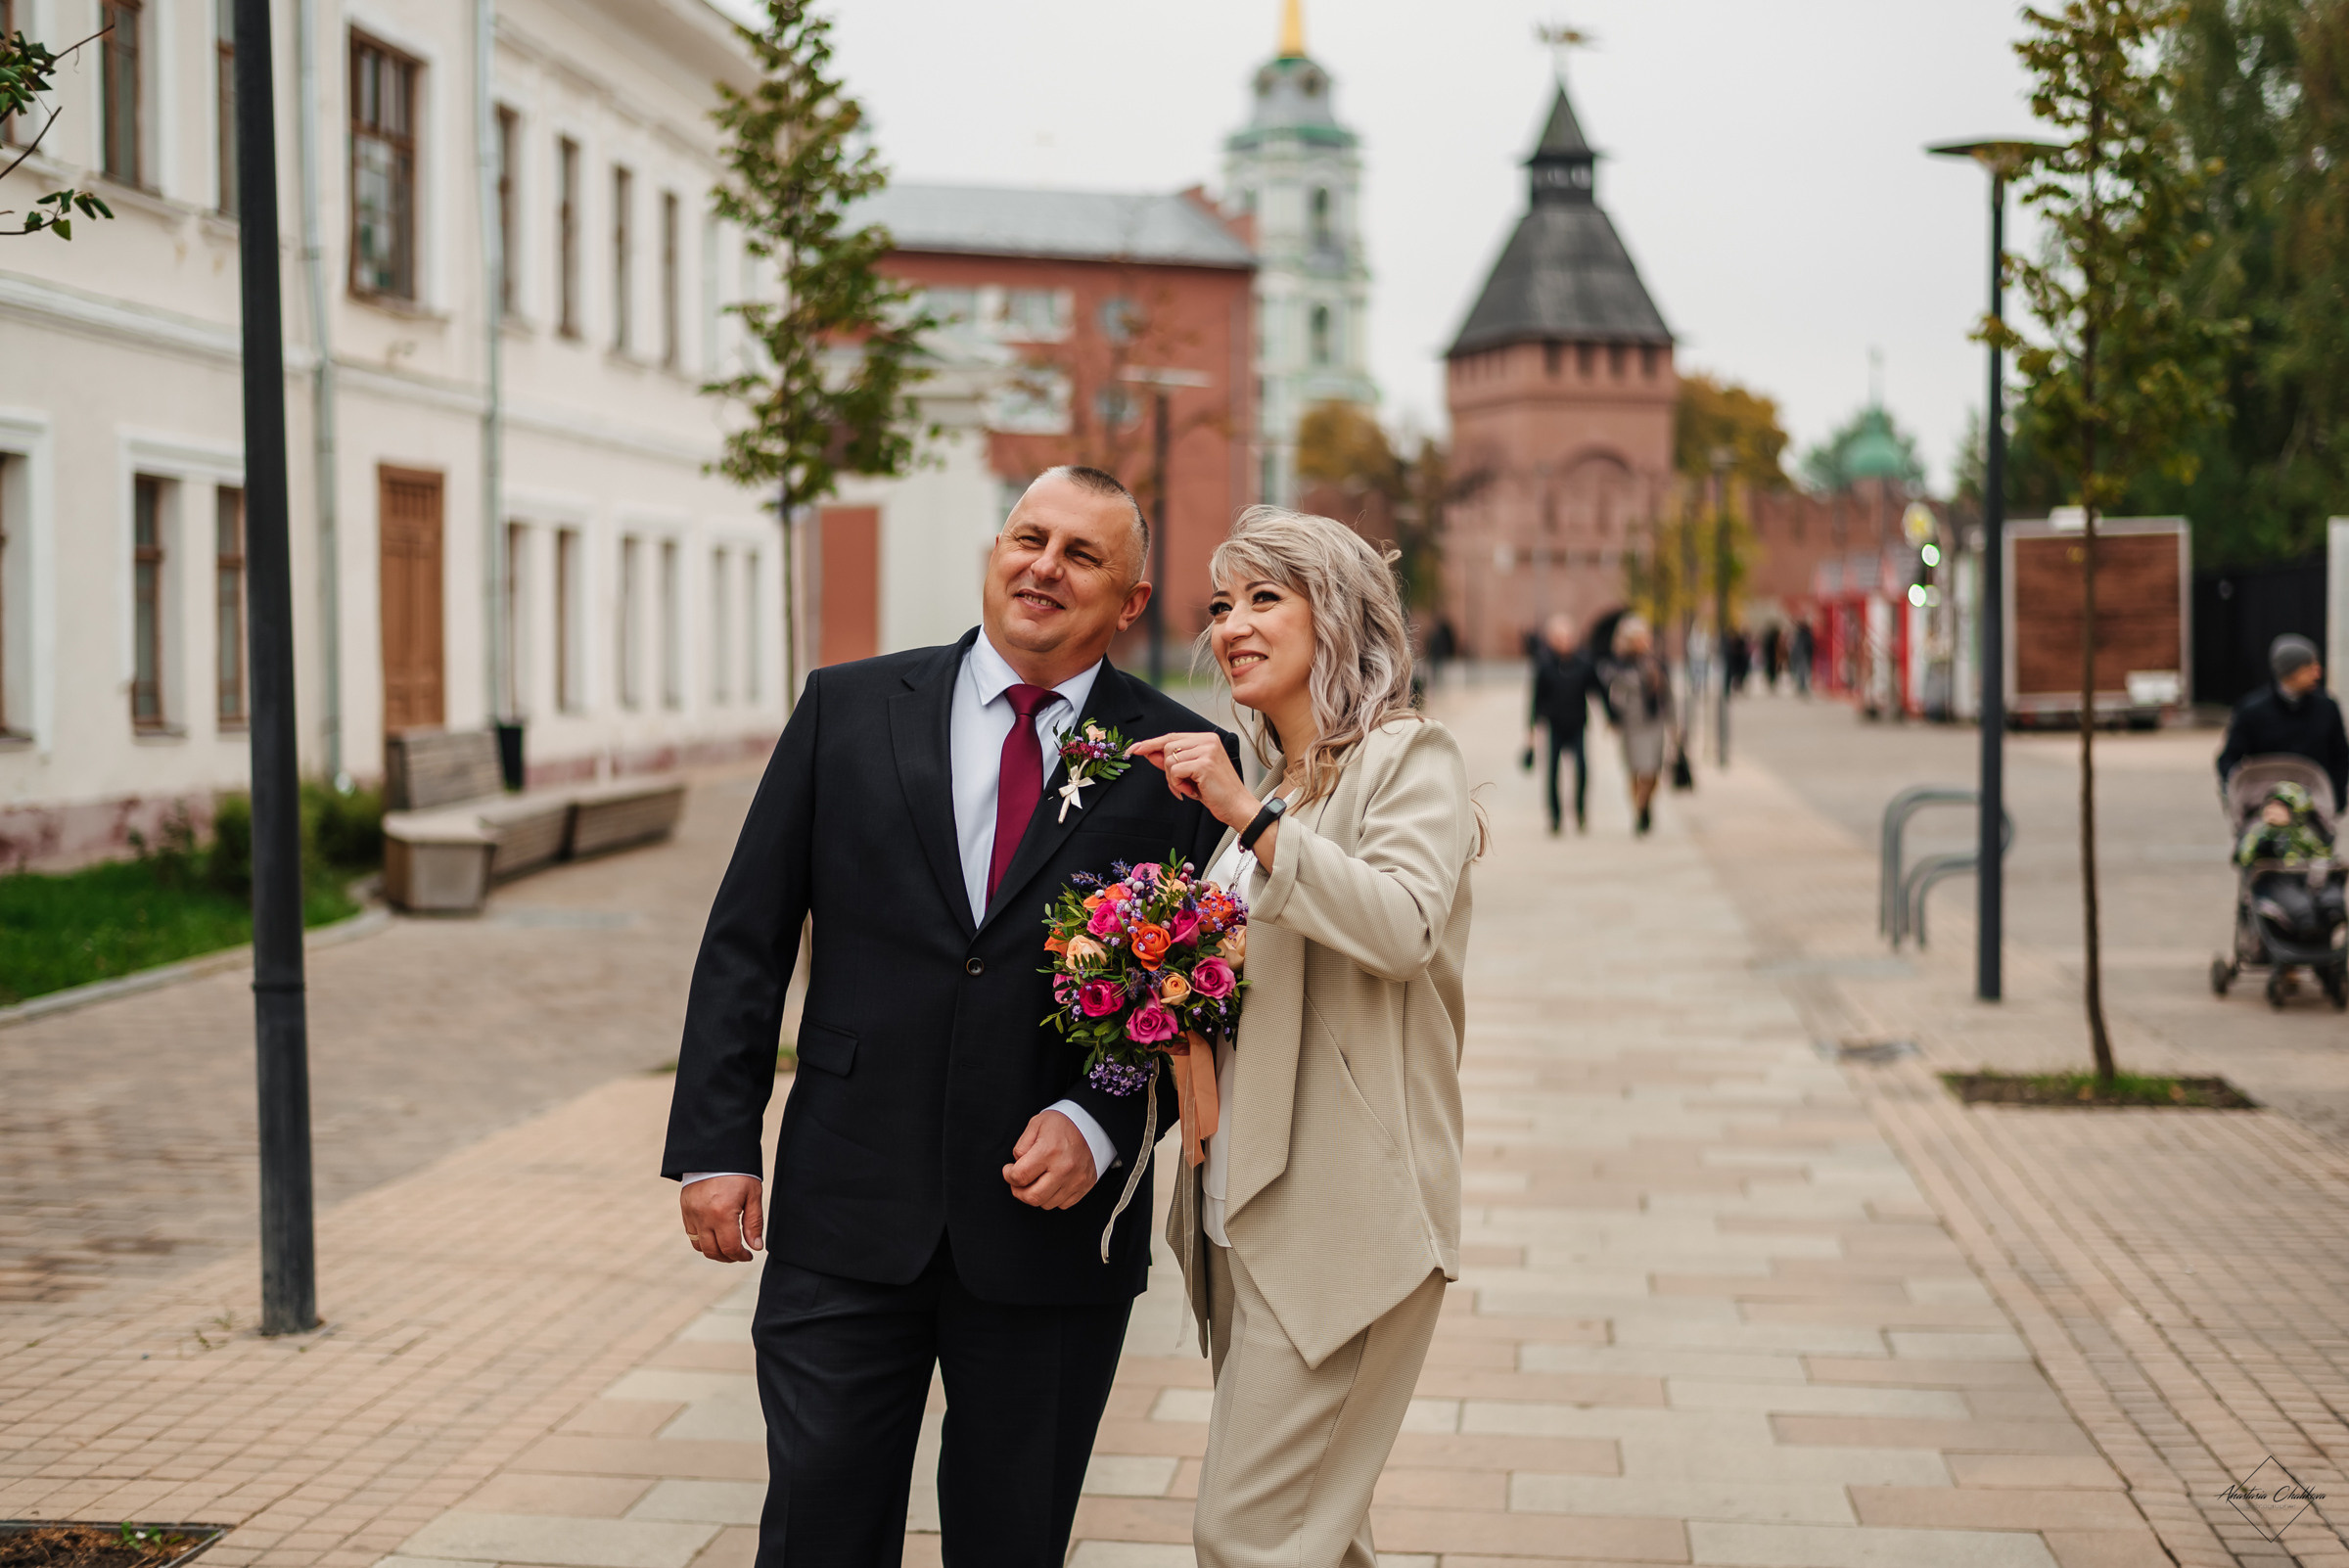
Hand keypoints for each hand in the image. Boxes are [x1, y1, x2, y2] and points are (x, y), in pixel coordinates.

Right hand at [681, 1175, 763, 1261]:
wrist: (715, 1151)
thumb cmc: (738, 1171)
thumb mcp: (753, 1194)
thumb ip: (754, 1223)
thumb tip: (756, 1246)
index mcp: (722, 1213)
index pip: (730, 1248)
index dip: (741, 1256)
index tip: (749, 1255)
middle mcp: (703, 1216)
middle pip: (713, 1251)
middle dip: (728, 1258)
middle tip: (739, 1254)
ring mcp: (691, 1213)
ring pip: (699, 1246)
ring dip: (714, 1251)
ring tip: (727, 1247)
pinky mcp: (685, 1209)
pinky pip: (691, 1234)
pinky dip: (702, 1240)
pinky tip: (715, 1235)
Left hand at [1003, 1108, 1098, 1209]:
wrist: (1092, 1124)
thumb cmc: (1062, 1124)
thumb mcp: (1036, 1124)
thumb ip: (1021, 1146)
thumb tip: (1015, 1167)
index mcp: (1049, 1151)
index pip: (1020, 1176)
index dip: (1008, 1175)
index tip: (1009, 1170)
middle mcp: (1064, 1168)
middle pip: (1032, 1197)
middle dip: (1019, 1192)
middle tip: (1018, 1182)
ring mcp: (1076, 1179)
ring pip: (1046, 1204)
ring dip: (1036, 1195)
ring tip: (1036, 1180)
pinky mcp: (1085, 1186)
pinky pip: (1063, 1204)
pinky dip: (1053, 1197)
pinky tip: (1051, 1183)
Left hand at [1128, 732, 1257, 831]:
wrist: (1236, 806)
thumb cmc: (1216, 792)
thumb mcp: (1190, 774)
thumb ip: (1171, 761)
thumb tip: (1149, 752)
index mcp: (1206, 739)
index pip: (1172, 737)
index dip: (1151, 743)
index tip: (1133, 749)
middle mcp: (1208, 740)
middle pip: (1167, 747)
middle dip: (1166, 769)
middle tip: (1178, 784)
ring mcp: (1207, 750)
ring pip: (1169, 759)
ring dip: (1173, 779)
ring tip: (1189, 788)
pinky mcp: (1204, 763)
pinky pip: (1175, 771)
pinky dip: (1178, 784)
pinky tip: (1192, 790)